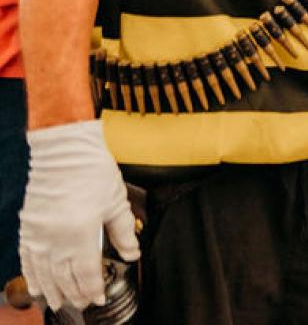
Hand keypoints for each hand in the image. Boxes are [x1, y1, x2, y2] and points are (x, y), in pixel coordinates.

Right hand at [20, 120, 139, 309]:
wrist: (64, 151)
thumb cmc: (92, 171)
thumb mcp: (116, 201)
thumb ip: (123, 231)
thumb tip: (132, 252)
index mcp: (81, 232)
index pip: (86, 272)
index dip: (93, 289)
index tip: (99, 298)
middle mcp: (56, 238)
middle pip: (64, 277)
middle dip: (75, 293)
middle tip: (84, 303)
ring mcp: (39, 235)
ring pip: (44, 273)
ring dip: (53, 290)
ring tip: (61, 302)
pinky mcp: (28, 229)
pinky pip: (27, 261)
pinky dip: (33, 276)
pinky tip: (38, 286)